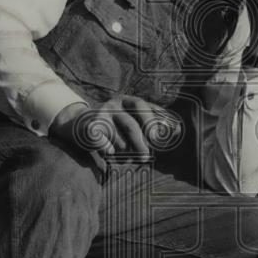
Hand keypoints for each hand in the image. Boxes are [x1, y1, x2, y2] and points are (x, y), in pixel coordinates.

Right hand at [49, 96, 181, 161]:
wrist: (80, 125)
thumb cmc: (114, 126)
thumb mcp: (131, 119)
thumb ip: (151, 123)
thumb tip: (177, 129)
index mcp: (126, 100)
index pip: (142, 105)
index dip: (152, 120)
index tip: (158, 137)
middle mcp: (113, 104)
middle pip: (130, 124)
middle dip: (140, 143)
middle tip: (146, 157)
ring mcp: (99, 114)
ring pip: (118, 141)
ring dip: (123, 151)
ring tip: (122, 153)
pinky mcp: (89, 128)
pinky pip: (104, 146)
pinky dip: (108, 152)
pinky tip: (108, 152)